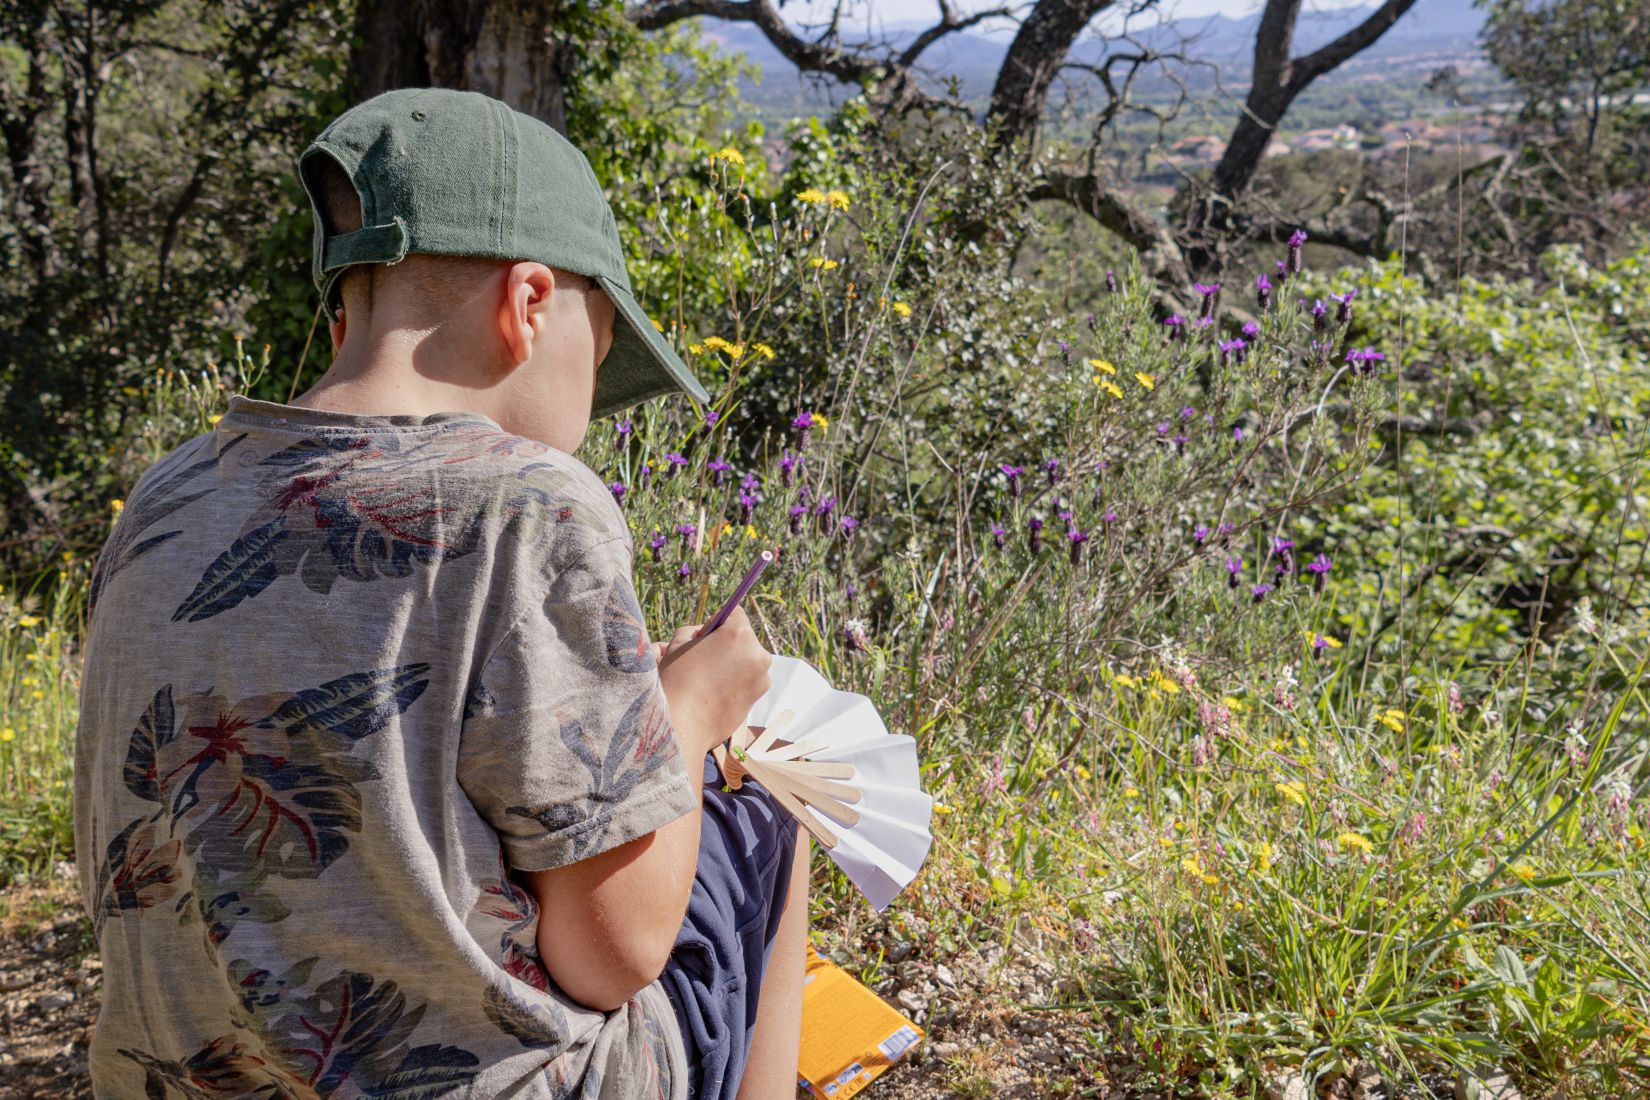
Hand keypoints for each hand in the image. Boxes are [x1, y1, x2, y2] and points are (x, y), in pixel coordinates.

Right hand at [655, 606, 771, 759]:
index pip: (734, 613)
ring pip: (747, 660)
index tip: (704, 636)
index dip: (717, 622)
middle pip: (743, 638)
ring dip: (733, 664)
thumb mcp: (678, 644)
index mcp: (738, 634)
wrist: (682, 724)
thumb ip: (693, 631)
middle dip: (727, 644)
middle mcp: (757, 653)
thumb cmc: (677, 680)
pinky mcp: (758, 697)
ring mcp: (761, 677)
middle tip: (704, 659)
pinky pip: (748, 681)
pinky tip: (715, 693)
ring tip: (709, 679)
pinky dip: (736, 683)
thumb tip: (704, 634)